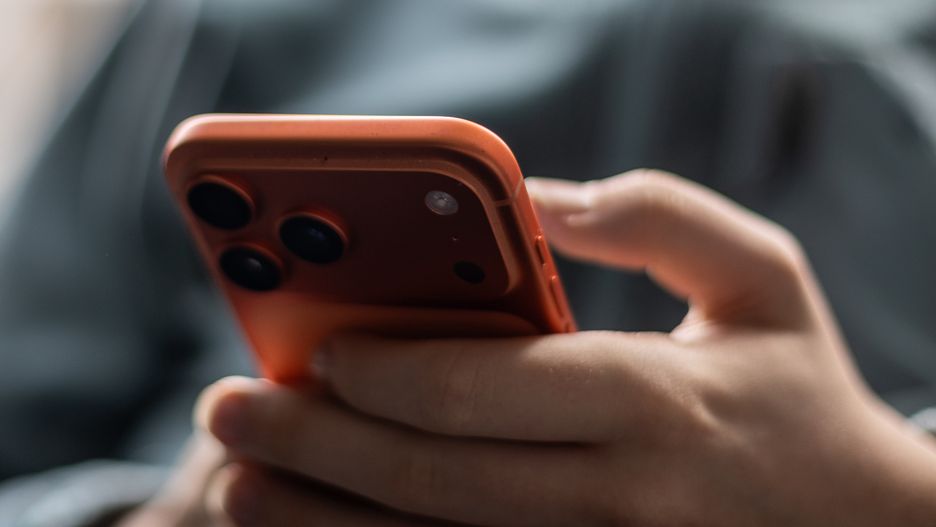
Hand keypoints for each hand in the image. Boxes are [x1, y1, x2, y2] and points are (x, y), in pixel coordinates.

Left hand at [197, 171, 935, 525]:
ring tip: (238, 487)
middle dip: (317, 444)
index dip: (388, 366)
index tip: (313, 341)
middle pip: (434, 477)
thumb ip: (658, 215)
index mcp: (651, 401)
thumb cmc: (801, 393)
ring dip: (320, 522)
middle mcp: (616, 500)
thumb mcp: (762, 276)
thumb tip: (540, 196)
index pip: (490, 386)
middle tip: (227, 406)